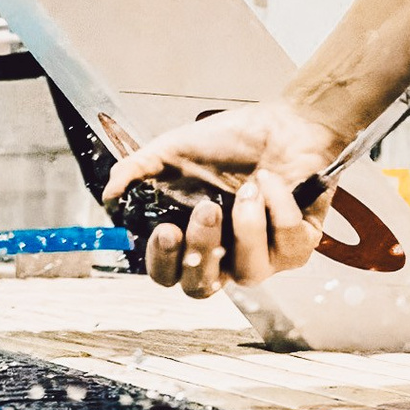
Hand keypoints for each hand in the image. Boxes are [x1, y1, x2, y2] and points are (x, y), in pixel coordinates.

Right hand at [100, 101, 344, 297]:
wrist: (286, 122)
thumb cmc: (232, 140)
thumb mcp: (174, 149)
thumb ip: (137, 170)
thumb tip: (109, 193)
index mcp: (191, 240)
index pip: (168, 275)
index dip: (162, 263)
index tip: (164, 231)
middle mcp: (225, 256)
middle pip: (202, 287)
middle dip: (201, 249)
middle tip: (207, 210)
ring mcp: (264, 257)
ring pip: (249, 272)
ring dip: (247, 227)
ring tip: (249, 187)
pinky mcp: (299, 247)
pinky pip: (287, 242)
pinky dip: (280, 206)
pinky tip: (273, 181)